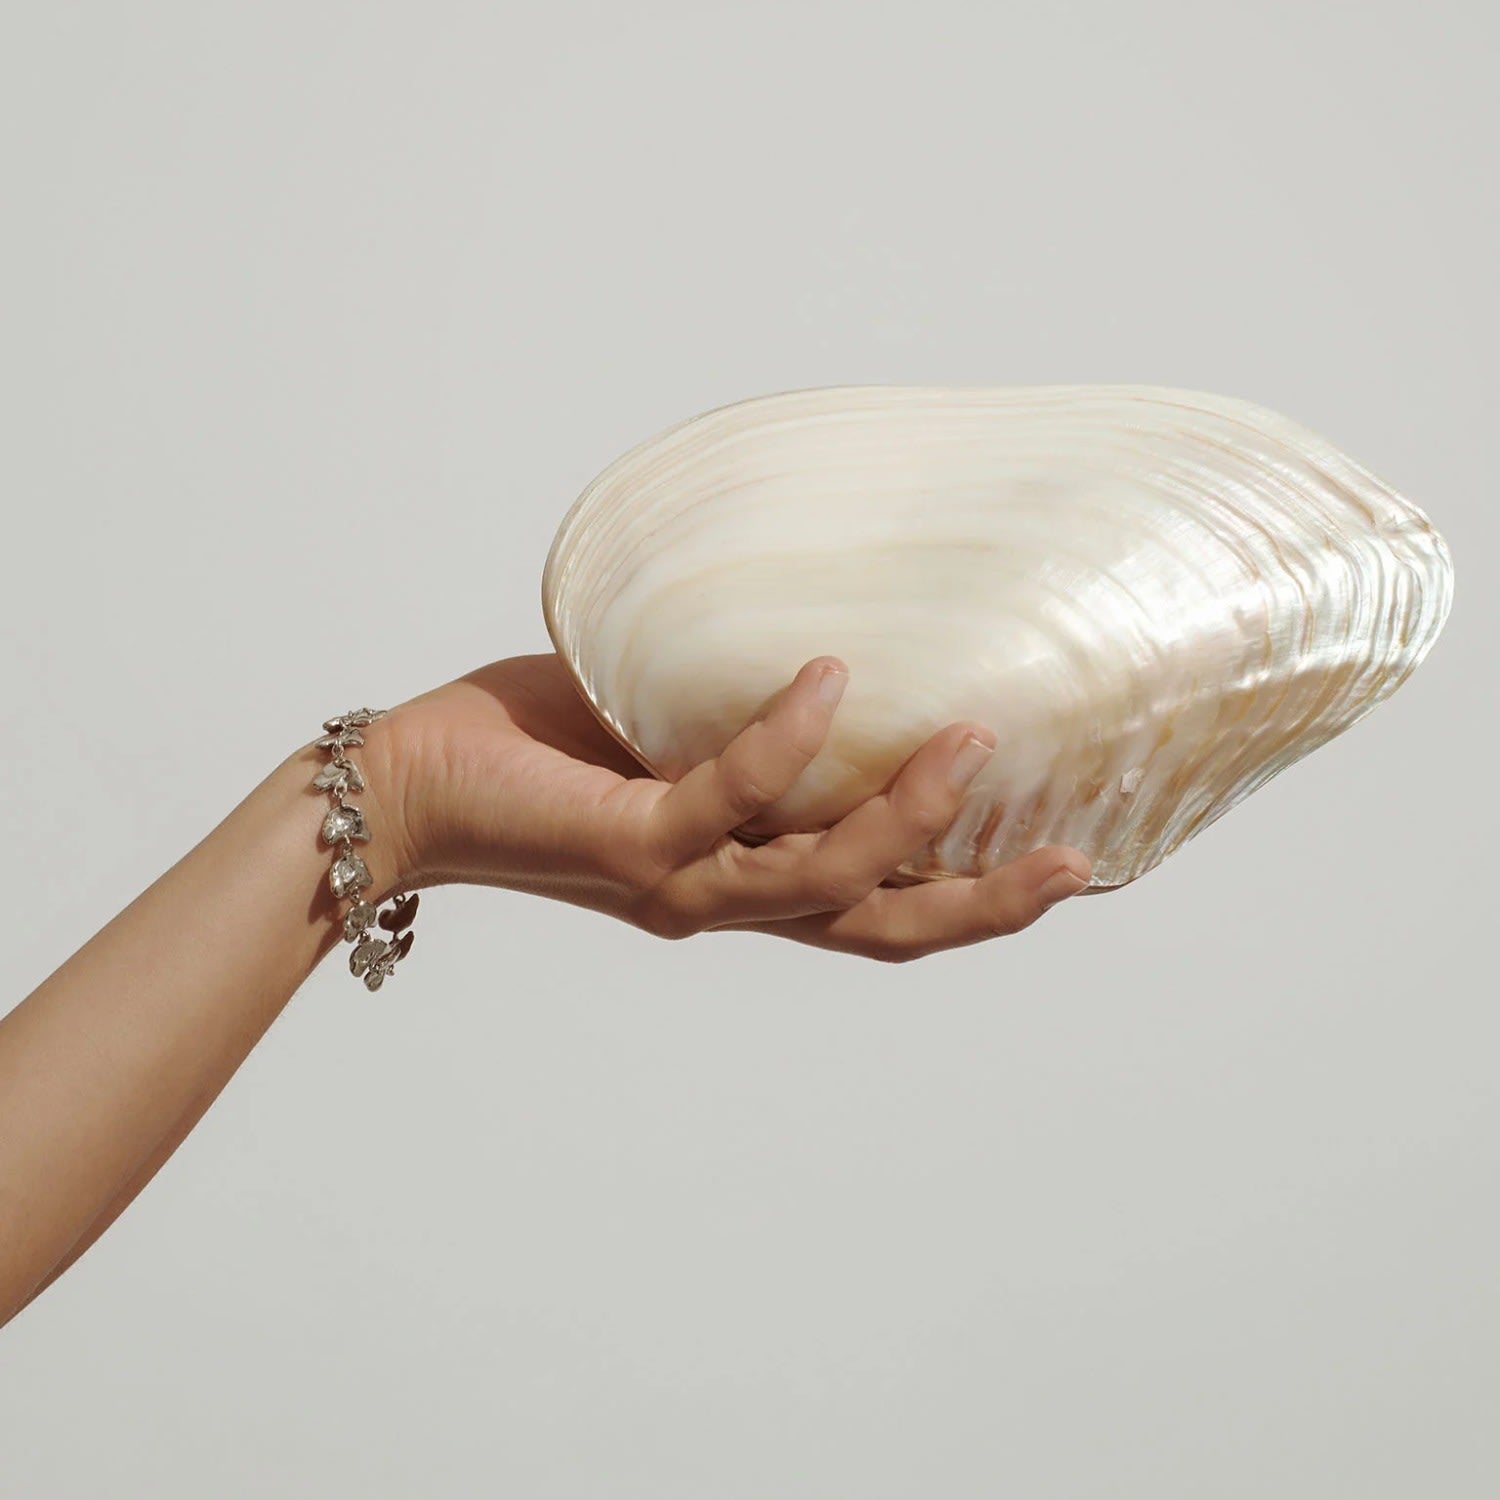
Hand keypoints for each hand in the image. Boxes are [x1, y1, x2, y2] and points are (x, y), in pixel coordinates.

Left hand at [365, 653, 1091, 961]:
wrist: (413, 789)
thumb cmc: (542, 752)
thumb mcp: (671, 732)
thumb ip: (742, 716)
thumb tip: (832, 635)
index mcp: (745, 879)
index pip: (879, 907)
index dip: (974, 901)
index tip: (1071, 867)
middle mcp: (724, 899)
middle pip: (877, 929)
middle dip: (980, 906)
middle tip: (1075, 863)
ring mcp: (680, 879)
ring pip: (818, 878)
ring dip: (902, 816)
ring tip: (968, 740)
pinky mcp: (628, 842)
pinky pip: (724, 799)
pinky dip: (782, 740)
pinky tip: (826, 678)